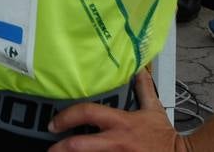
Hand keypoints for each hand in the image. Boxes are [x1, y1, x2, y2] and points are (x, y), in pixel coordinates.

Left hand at [53, 70, 189, 151]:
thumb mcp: (153, 109)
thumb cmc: (163, 136)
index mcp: (120, 122)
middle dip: (59, 148)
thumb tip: (139, 69)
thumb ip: (143, 89)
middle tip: (49, 148)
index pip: (87, 113)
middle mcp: (115, 141)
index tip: (54, 124)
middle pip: (79, 145)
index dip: (66, 117)